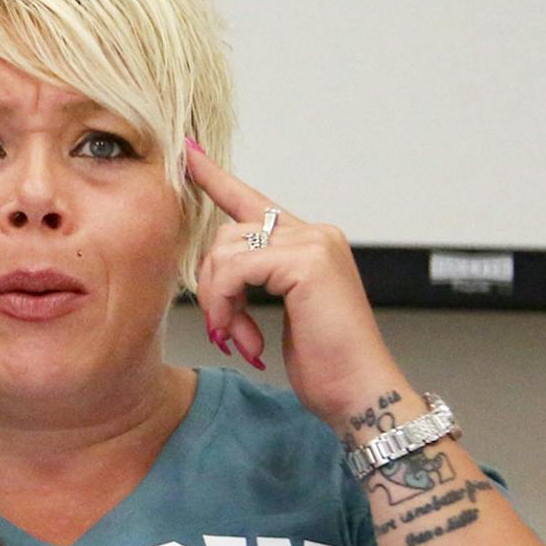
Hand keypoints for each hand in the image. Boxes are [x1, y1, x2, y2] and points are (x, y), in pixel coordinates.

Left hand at [186, 141, 407, 432]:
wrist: (358, 391)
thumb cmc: (327, 361)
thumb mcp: (284, 313)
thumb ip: (258, 280)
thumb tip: (219, 270)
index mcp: (310, 241)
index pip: (252, 201)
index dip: (215, 179)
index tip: (187, 155)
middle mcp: (315, 233)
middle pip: (225, 235)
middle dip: (211, 286)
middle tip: (225, 328)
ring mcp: (314, 242)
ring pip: (225, 251)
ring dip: (218, 301)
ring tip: (238, 336)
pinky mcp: (306, 261)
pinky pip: (235, 269)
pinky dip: (226, 304)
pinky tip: (244, 335)